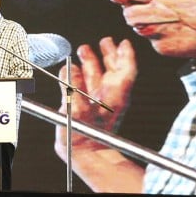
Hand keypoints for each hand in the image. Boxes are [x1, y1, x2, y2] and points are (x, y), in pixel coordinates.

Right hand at [55, 38, 136, 158]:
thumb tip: (69, 68)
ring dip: (93, 62)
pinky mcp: (89, 107)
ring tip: (84, 49)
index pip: (126, 69)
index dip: (125, 54)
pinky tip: (72, 71)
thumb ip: (72, 86)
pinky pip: (87, 86)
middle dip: (108, 53)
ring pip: (99, 76)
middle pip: (113, 69)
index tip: (123, 42)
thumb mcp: (78, 108)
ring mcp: (100, 102)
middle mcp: (110, 96)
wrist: (87, 156)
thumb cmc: (87, 136)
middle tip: (104, 40)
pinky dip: (80, 76)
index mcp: (115, 94)